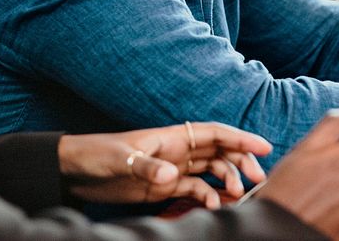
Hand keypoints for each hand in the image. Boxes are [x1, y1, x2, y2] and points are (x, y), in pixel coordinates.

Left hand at [57, 122, 270, 208]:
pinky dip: (209, 197)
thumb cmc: (97, 154)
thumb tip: (174, 175)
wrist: (75, 171)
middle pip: (219, 152)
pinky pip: (195, 190)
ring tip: (240, 194)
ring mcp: (172, 169)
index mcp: (171, 136)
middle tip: (257, 179)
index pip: (214, 133)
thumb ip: (148, 166)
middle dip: (241, 162)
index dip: (240, 138)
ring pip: (211, 171)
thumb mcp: (121, 159)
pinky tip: (214, 206)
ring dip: (229, 180)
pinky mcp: (164, 187)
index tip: (263, 146)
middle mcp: (177, 150)